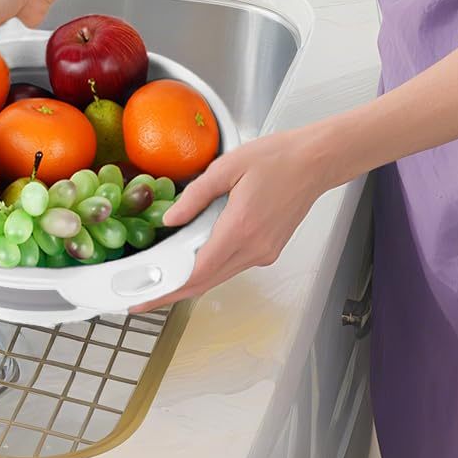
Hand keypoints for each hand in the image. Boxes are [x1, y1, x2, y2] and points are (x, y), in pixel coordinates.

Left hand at [127, 128, 329, 312]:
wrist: (315, 162)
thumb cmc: (277, 158)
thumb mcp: (227, 167)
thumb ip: (195, 196)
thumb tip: (170, 219)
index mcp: (240, 228)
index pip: (197, 271)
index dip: (167, 289)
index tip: (144, 299)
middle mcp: (254, 248)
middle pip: (205, 282)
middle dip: (171, 293)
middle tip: (141, 299)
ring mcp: (264, 253)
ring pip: (219, 276)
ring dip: (190, 281)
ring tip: (160, 279)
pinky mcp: (269, 251)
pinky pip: (233, 266)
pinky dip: (210, 267)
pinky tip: (193, 258)